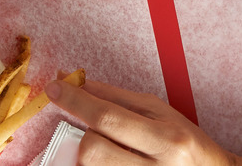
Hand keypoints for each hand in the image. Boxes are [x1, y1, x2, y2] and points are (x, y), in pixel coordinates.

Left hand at [45, 79, 232, 165]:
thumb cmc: (186, 143)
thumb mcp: (161, 112)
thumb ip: (119, 98)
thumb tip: (80, 83)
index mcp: (167, 138)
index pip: (108, 117)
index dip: (75, 100)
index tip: (55, 87)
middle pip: (92, 150)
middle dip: (85, 136)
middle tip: (97, 132)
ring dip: (90, 156)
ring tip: (110, 150)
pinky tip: (111, 159)